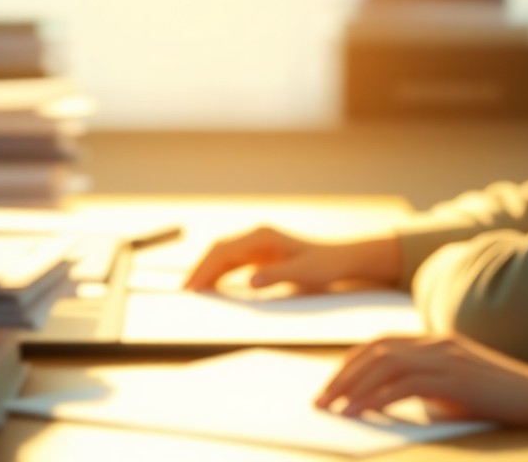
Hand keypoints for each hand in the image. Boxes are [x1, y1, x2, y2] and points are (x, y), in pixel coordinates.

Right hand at [181, 225, 398, 291]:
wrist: (341, 260)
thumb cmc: (325, 266)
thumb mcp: (303, 274)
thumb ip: (276, 276)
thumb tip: (250, 281)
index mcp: (262, 236)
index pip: (223, 251)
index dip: (205, 268)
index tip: (192, 286)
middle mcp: (257, 235)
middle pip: (218, 250)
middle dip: (200, 270)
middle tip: (186, 292)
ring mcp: (258, 243)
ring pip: (223, 255)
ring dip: (208, 271)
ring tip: (193, 292)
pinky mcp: (261, 253)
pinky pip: (232, 261)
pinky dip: (219, 273)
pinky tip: (212, 287)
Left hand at [314, 333, 527, 429]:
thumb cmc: (500, 398)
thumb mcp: (455, 388)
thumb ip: (424, 387)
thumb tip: (386, 401)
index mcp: (435, 341)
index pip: (379, 343)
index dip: (349, 363)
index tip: (330, 386)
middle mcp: (436, 343)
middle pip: (374, 351)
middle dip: (341, 376)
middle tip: (319, 401)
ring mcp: (446, 357)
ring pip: (383, 365)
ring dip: (351, 387)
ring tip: (331, 409)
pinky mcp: (455, 378)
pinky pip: (403, 385)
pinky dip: (375, 398)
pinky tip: (359, 414)